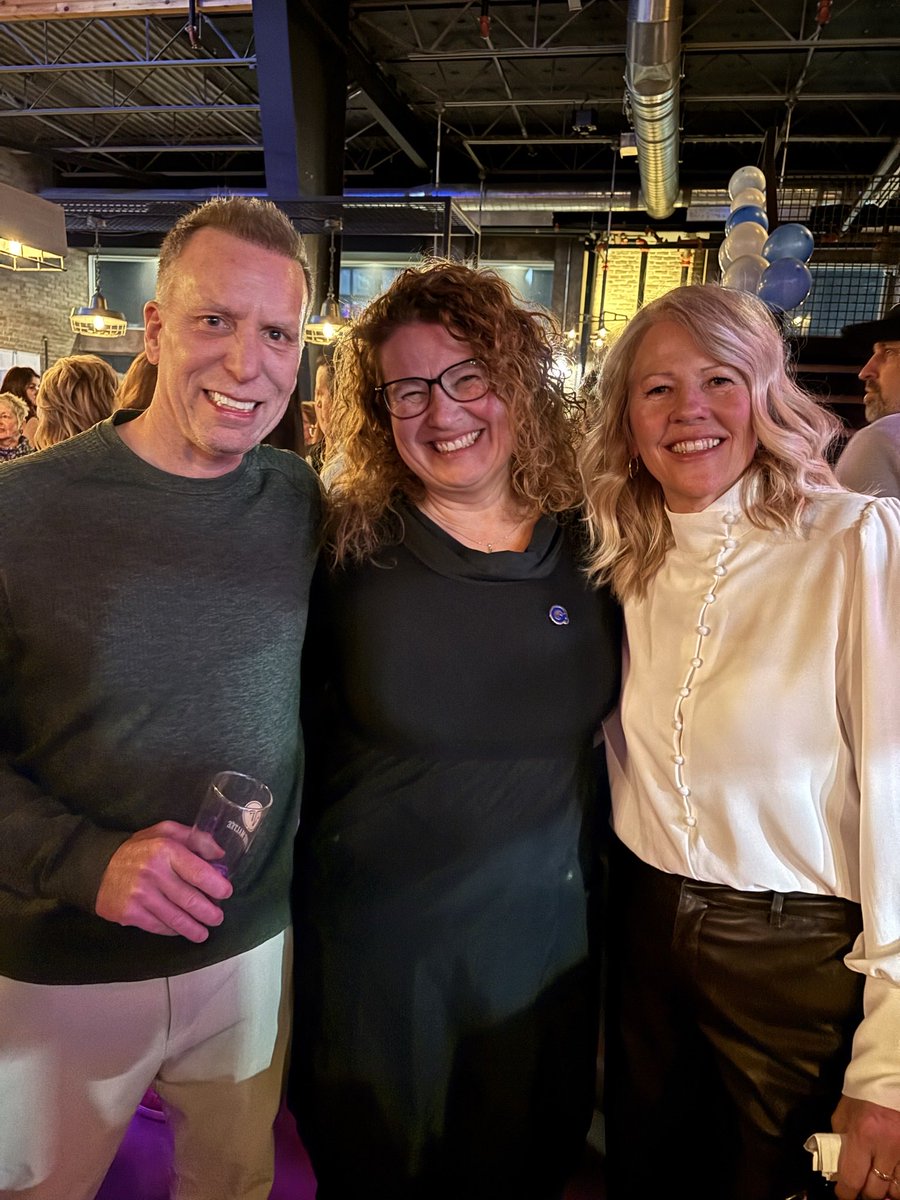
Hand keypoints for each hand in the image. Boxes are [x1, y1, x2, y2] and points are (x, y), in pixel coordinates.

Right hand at [95, 820, 232, 942]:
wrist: (97, 866)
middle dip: (209, 913)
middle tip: (218, 918)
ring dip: (194, 928)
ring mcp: (140, 896)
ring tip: (204, 932)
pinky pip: (159, 926)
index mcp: (166, 850)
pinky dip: (173, 930)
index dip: (216, 886)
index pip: (198, 872)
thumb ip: (195, 838)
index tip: (226, 893)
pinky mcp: (129, 913)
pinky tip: (181, 930)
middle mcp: (154, 873)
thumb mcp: (165, 831)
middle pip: (190, 900)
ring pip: (176, 918)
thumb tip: (220, 854)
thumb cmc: (139, 848)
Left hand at [833, 1094, 899, 1198]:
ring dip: (886, 1190)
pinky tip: (893, 1176)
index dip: (846, 1193)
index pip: (852, 1179)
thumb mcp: (843, 1115)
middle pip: (876, 1190)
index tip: (843, 1195)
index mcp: (862, 1135)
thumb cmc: (863, 1095)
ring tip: (880, 1183)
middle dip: (865, 1193)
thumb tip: (839, 1167)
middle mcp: (886, 1146)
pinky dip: (899, 1181)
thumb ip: (840, 1141)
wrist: (888, 1077)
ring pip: (897, 1190)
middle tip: (861, 1188)